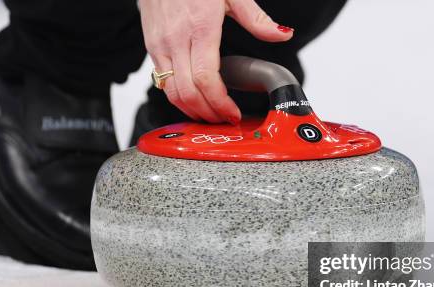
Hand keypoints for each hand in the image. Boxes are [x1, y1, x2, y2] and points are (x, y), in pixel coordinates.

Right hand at [139, 0, 293, 123]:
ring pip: (171, 93)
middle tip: (225, 119)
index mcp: (200, 28)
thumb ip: (257, 19)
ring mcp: (160, 45)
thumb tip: (282, 35)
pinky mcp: (151, 48)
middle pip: (188, 93)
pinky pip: (163, 83)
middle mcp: (175, 40)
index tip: (233, 113)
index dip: (220, 103)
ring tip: (212, 114)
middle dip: (208, 114)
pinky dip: (179, 98)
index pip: (205, 79)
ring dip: (191, 110)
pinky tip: (194, 100)